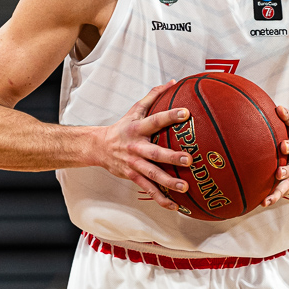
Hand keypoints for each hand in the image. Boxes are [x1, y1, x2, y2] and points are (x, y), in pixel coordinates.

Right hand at [92, 81, 192, 210]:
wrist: (98, 147)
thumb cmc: (123, 127)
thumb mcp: (135, 110)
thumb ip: (154, 96)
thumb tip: (174, 82)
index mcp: (137, 129)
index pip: (155, 120)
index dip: (170, 116)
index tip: (186, 113)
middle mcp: (136, 147)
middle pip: (155, 153)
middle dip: (172, 157)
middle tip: (189, 159)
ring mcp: (134, 164)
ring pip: (152, 175)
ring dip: (168, 182)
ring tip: (184, 187)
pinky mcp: (133, 177)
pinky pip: (148, 189)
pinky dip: (161, 198)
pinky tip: (176, 205)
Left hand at [263, 105, 288, 205]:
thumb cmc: (277, 153)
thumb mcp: (273, 139)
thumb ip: (257, 129)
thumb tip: (227, 117)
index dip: (287, 116)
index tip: (279, 109)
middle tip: (283, 146)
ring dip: (286, 170)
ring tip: (279, 173)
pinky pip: (281, 191)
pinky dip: (273, 196)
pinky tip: (264, 202)